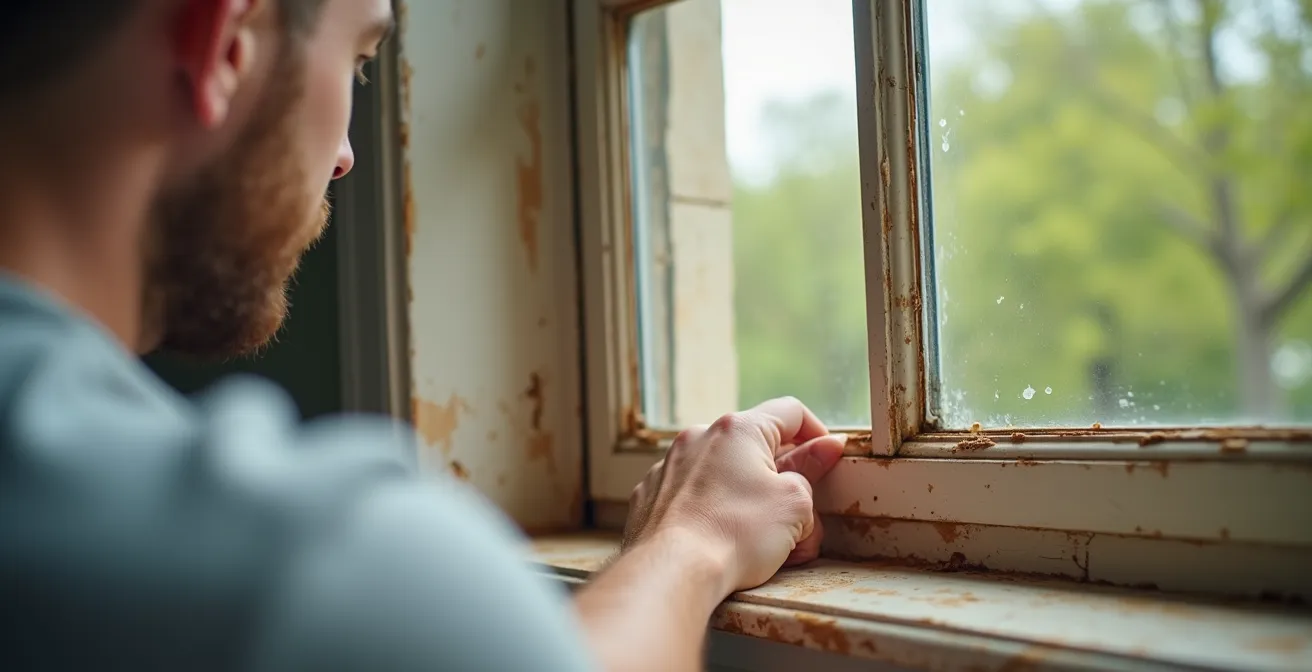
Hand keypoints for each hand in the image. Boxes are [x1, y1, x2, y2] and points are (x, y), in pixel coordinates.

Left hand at [622, 397, 846, 592]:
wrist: (671, 571)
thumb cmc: (735, 534)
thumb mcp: (793, 505)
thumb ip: (810, 472)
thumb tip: (825, 448)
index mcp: (738, 429)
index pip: (790, 412)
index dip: (817, 433)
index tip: (828, 461)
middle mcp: (699, 437)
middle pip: (756, 448)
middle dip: (783, 481)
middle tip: (799, 519)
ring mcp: (670, 466)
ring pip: (724, 475)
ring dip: (750, 500)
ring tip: (762, 541)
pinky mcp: (652, 495)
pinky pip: (694, 495)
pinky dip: (713, 511)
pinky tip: (722, 543)